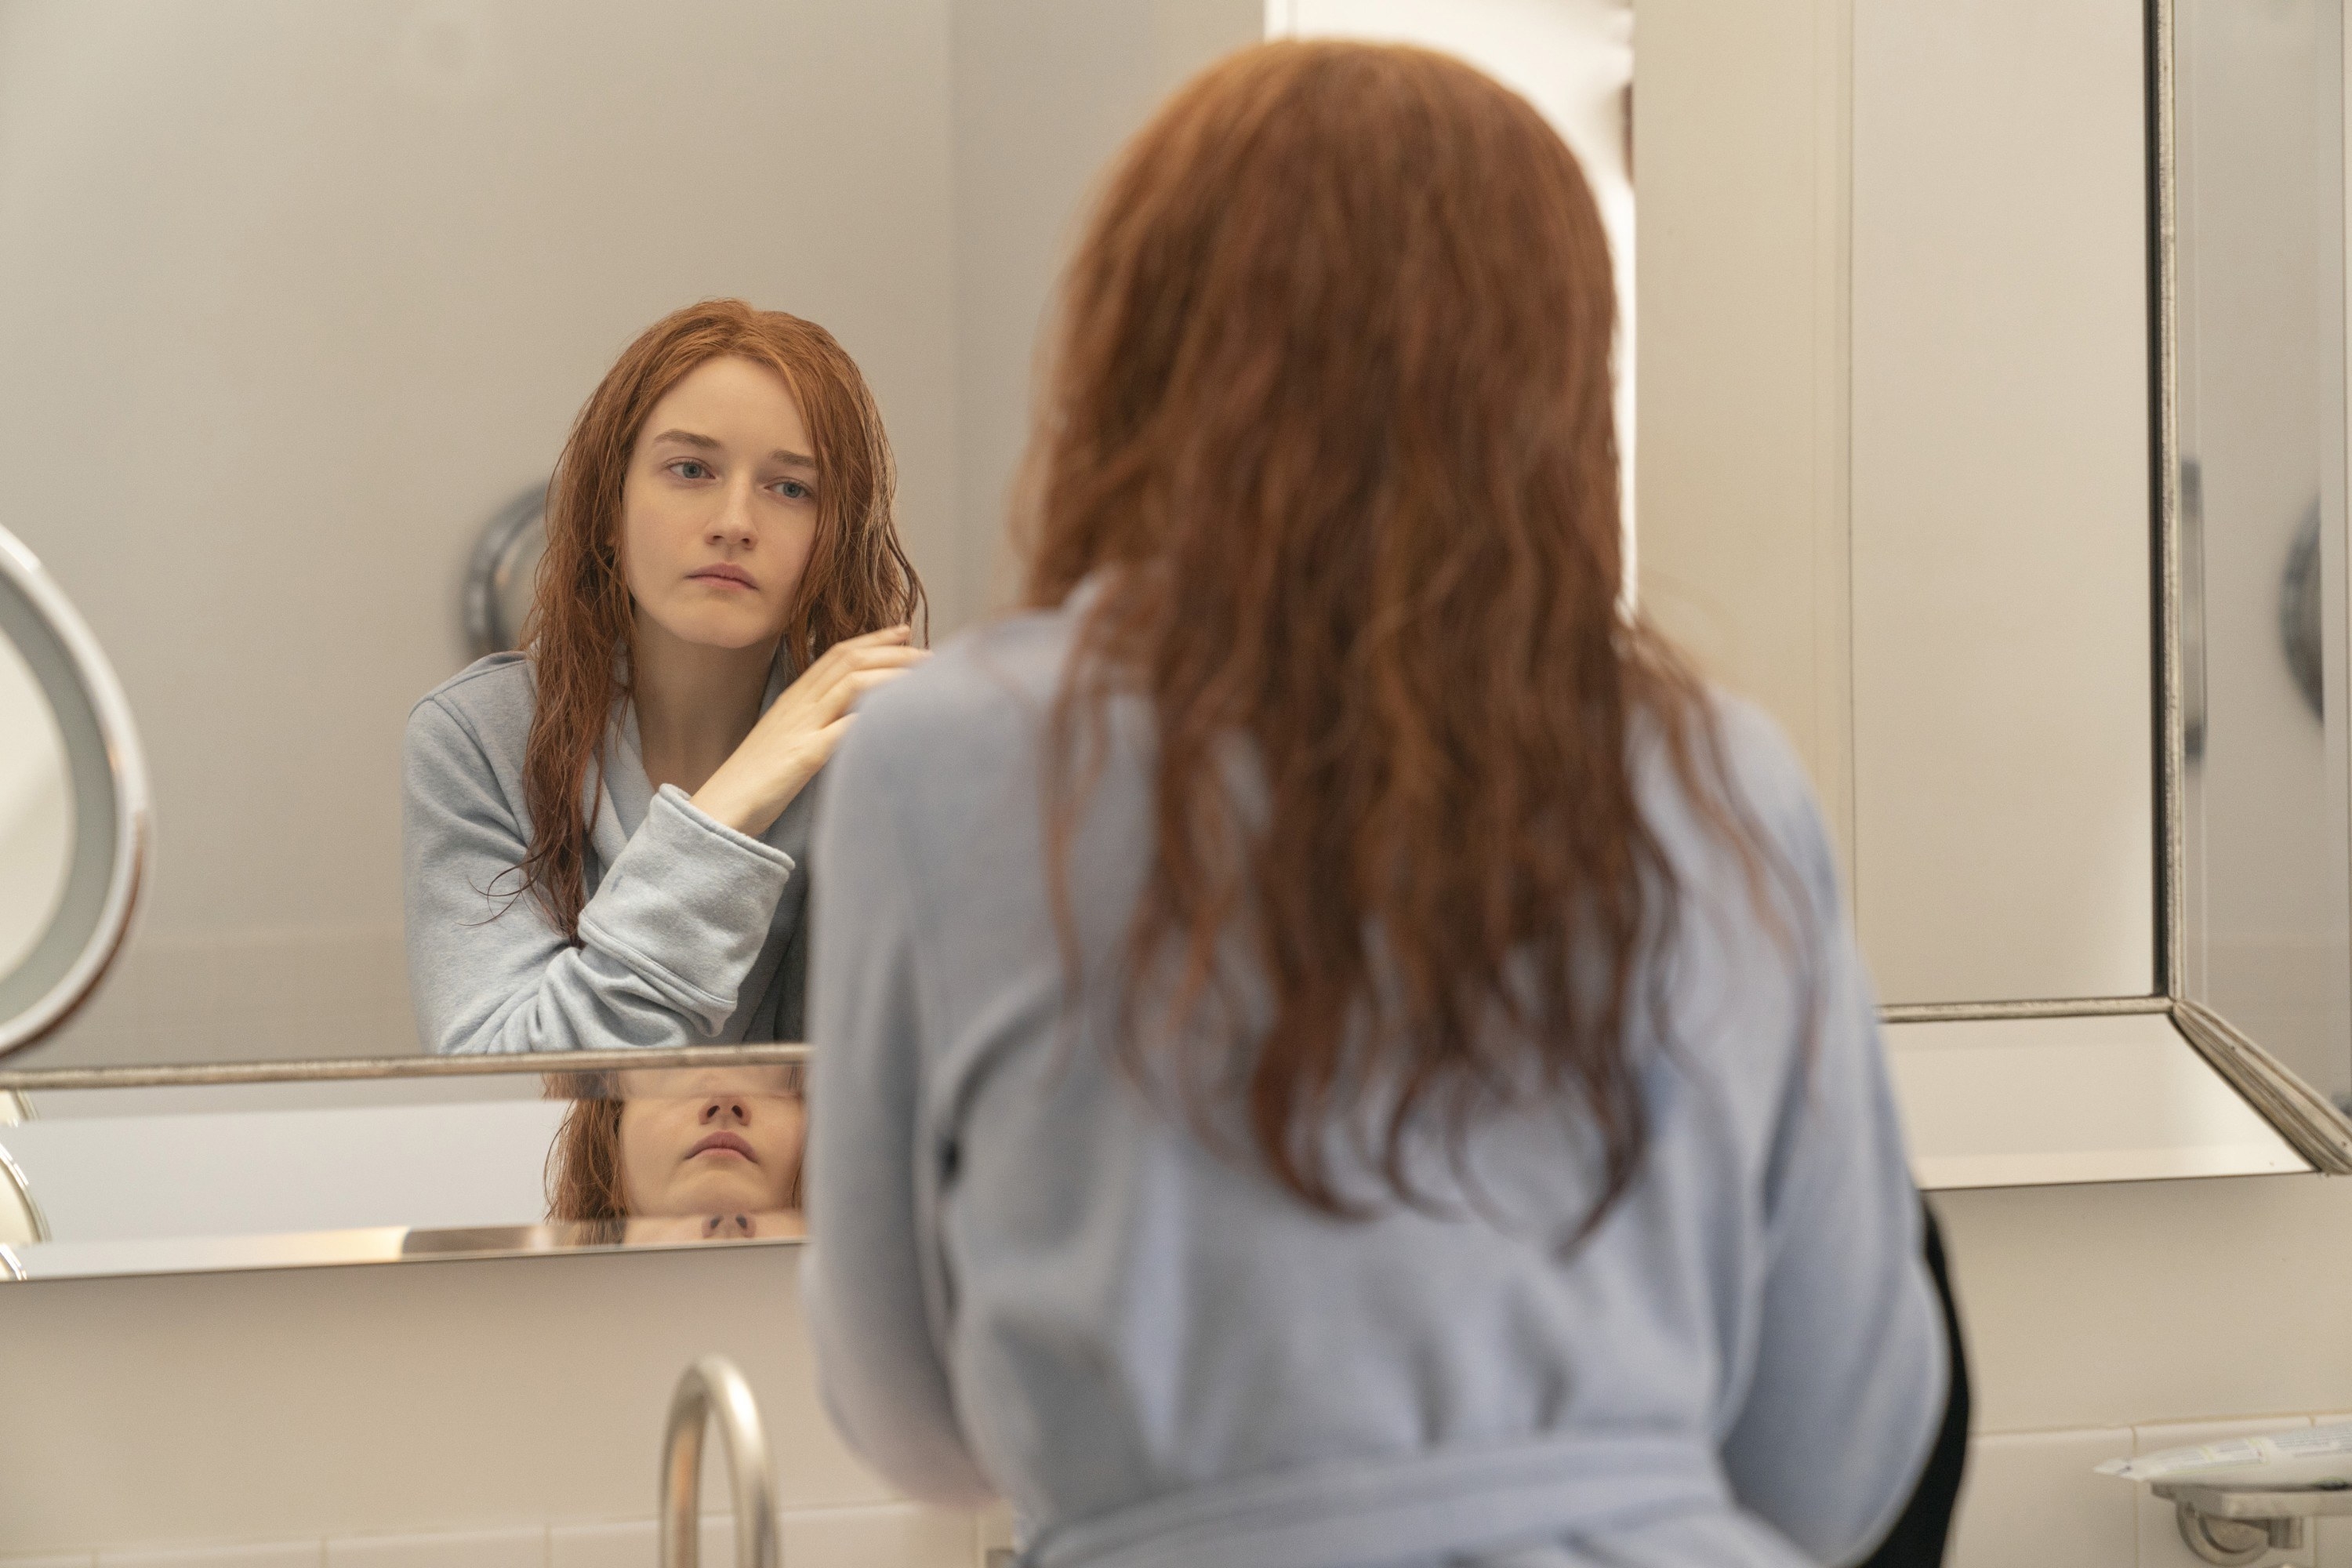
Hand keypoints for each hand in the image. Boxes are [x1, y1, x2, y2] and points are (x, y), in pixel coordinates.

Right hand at [690, 626, 927, 835]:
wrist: (721, 808)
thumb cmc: (756, 780)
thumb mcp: (787, 740)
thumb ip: (815, 722)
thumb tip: (849, 716)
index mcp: (794, 699)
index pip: (837, 655)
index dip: (872, 639)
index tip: (903, 631)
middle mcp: (798, 705)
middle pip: (849, 662)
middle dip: (892, 652)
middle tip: (929, 652)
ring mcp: (800, 728)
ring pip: (851, 685)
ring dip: (892, 675)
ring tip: (924, 676)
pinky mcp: (803, 757)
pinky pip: (842, 729)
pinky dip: (873, 717)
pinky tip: (899, 714)